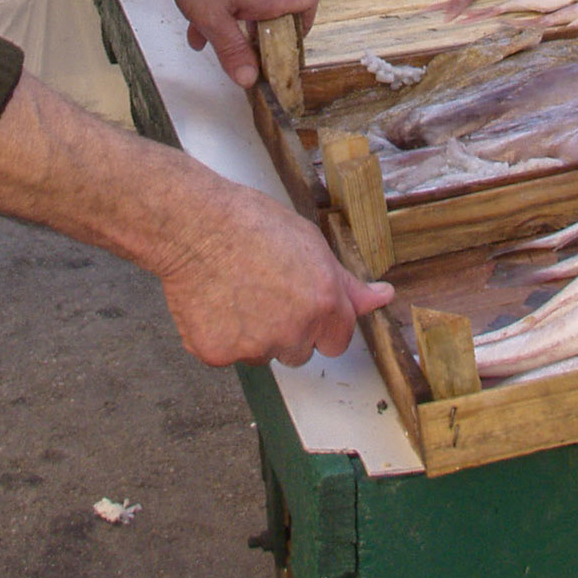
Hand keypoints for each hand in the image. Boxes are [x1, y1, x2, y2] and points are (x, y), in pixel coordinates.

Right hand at [154, 177, 393, 367]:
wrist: (195, 224)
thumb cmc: (251, 223)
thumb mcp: (311, 244)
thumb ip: (347, 283)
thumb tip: (383, 298)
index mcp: (324, 304)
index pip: (338, 341)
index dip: (321, 322)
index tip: (303, 302)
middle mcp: (294, 332)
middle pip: (299, 351)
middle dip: (287, 329)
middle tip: (263, 289)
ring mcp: (254, 348)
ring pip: (262, 353)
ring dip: (253, 333)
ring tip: (235, 289)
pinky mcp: (218, 354)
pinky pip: (226, 354)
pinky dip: (219, 334)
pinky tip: (214, 300)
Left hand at [159, 0, 317, 87]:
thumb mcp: (213, 19)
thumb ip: (231, 50)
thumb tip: (250, 80)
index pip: (307, 1)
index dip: (305, 23)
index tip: (288, 45)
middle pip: (274, 13)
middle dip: (260, 38)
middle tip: (248, 58)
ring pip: (245, 9)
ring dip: (232, 29)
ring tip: (212, 46)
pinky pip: (228, 0)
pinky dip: (215, 15)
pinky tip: (194, 30)